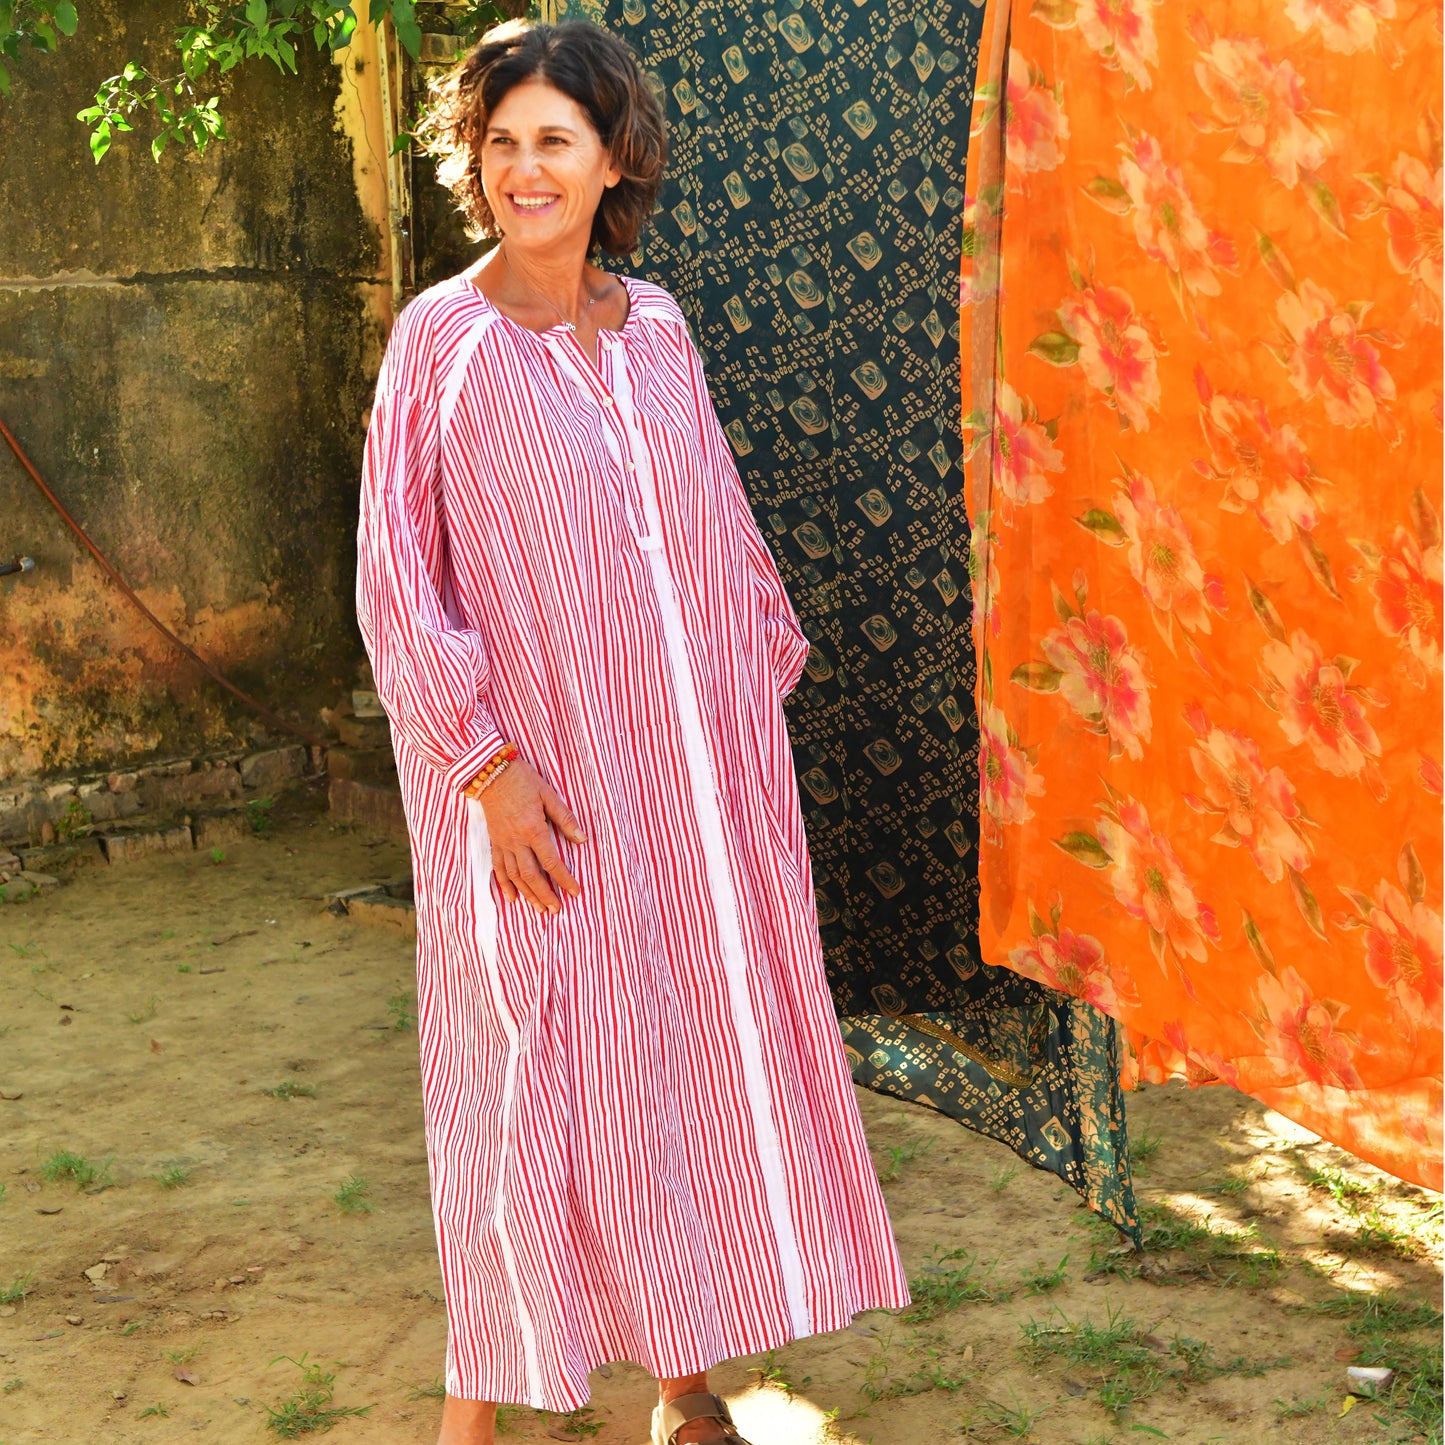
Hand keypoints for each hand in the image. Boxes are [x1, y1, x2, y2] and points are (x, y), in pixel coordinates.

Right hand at [476, 758, 585, 914]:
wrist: (490, 773)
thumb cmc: (523, 780)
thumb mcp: (549, 795)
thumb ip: (565, 819)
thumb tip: (582, 840)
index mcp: (533, 829)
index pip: (551, 862)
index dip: (564, 879)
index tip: (575, 892)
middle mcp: (517, 841)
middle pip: (532, 875)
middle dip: (545, 895)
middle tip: (557, 910)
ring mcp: (503, 843)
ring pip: (515, 876)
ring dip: (528, 894)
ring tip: (540, 909)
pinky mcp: (494, 842)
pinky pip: (498, 868)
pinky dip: (505, 885)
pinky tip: (512, 897)